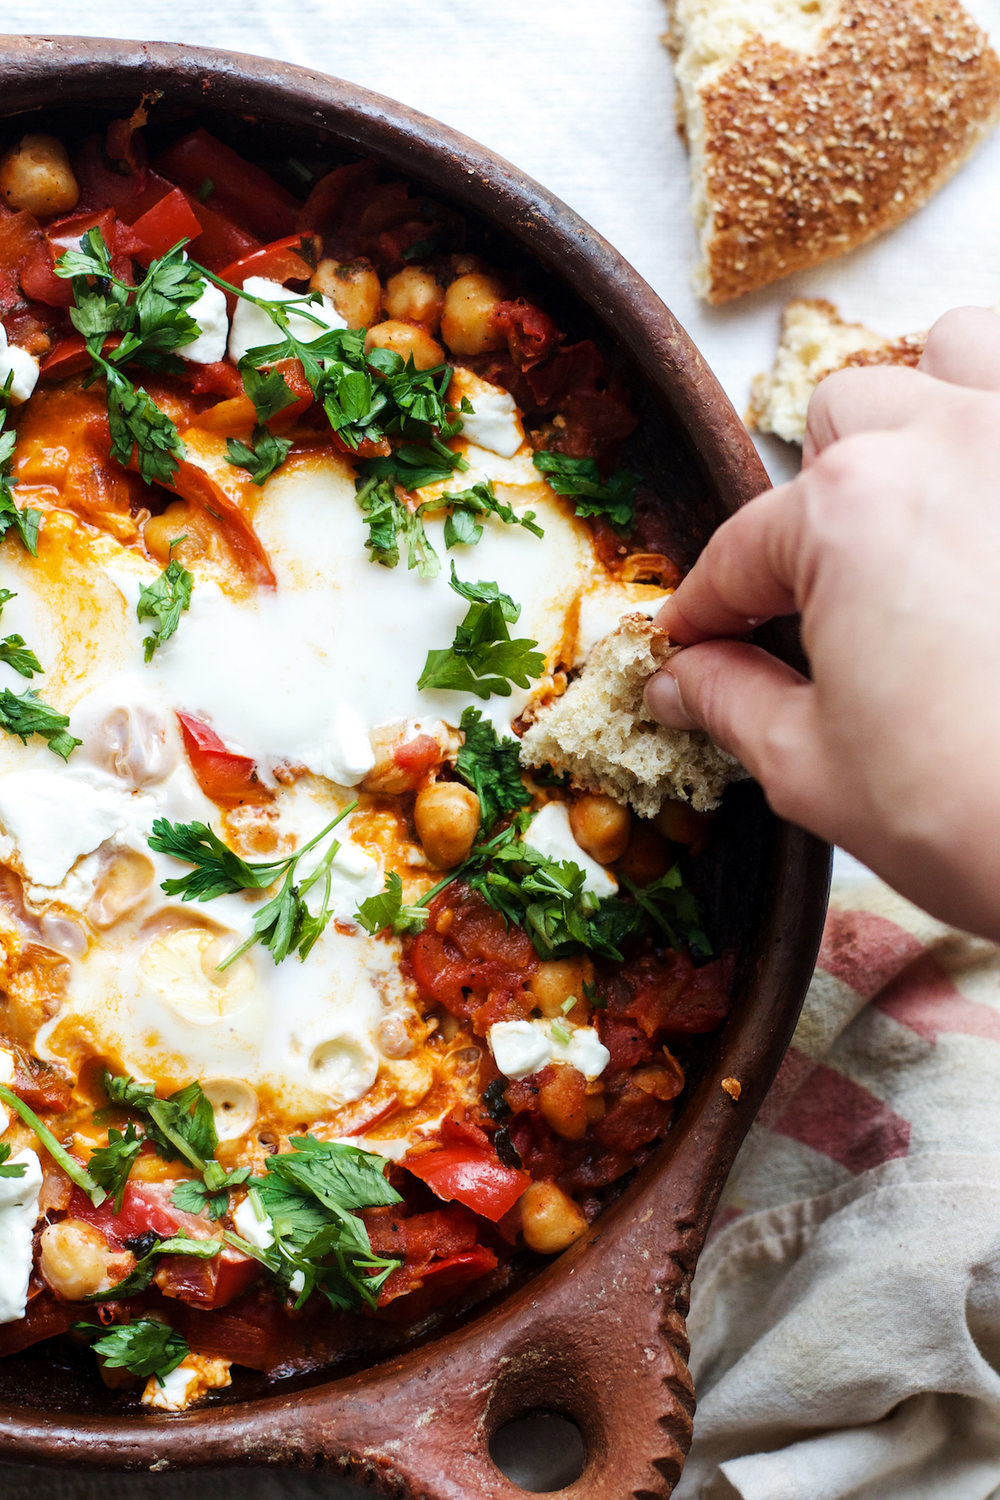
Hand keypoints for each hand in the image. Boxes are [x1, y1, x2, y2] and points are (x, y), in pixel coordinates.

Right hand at [645, 307, 999, 937]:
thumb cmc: (981, 817)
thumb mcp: (817, 770)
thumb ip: (733, 702)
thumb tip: (683, 681)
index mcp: (848, 513)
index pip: (744, 550)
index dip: (710, 607)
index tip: (701, 641)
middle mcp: (948, 441)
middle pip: (847, 421)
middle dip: (820, 501)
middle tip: (828, 591)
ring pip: (957, 354)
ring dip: (928, 412)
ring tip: (931, 501)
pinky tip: (993, 510)